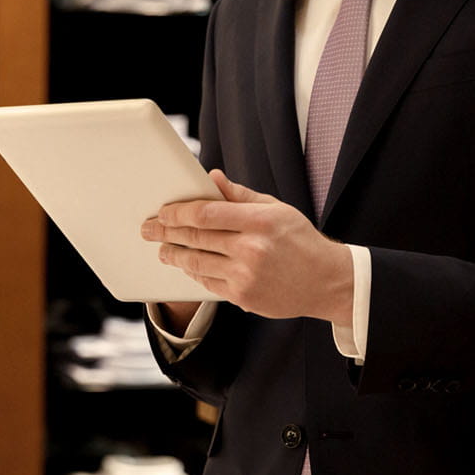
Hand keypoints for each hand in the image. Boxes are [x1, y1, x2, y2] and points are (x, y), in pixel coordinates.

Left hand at [141, 169, 353, 324]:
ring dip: (173, 254)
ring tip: (161, 249)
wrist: (326, 281)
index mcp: (258, 222)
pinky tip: (185, 265)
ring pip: (196, 263)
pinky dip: (193, 272)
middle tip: (148, 229)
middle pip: (195, 237)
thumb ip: (240, 195)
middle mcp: (251, 249)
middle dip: (165, 232)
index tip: (162, 211)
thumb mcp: (275, 209)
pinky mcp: (243, 297)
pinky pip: (207, 283)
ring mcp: (245, 276)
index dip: (178, 212)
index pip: (206, 213)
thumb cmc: (299, 240)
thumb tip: (211, 178)